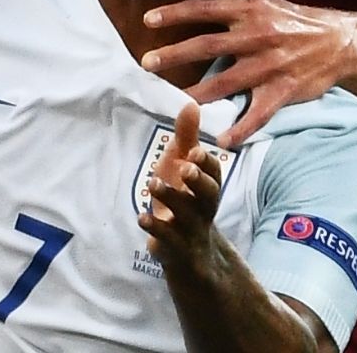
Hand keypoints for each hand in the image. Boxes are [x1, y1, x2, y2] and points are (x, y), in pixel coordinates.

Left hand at [139, 101, 224, 269]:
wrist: (188, 252)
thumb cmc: (184, 199)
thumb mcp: (182, 167)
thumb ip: (186, 138)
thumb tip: (191, 104)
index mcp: (207, 188)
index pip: (215, 174)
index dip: (207, 164)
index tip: (195, 151)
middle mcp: (203, 209)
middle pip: (210, 196)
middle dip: (199, 181)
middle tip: (186, 167)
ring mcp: (191, 231)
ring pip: (187, 217)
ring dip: (171, 199)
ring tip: (152, 183)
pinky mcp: (175, 249)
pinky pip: (169, 241)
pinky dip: (156, 229)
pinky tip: (141, 217)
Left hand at [141, 0, 356, 147]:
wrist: (341, 41)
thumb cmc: (299, 20)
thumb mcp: (269, 0)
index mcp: (249, 10)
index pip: (204, 9)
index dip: (175, 14)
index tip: (147, 19)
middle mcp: (256, 35)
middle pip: (207, 45)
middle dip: (174, 55)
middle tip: (147, 64)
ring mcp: (270, 64)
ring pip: (226, 82)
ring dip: (198, 94)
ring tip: (175, 105)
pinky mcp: (284, 89)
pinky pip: (259, 113)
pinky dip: (242, 128)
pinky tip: (224, 140)